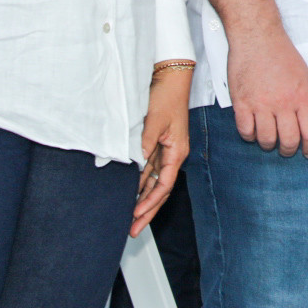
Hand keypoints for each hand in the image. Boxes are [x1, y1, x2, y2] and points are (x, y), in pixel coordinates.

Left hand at [131, 66, 191, 235]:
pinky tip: (131, 192)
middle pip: (160, 189)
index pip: (164, 186)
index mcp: (177, 152)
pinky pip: (149, 170)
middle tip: (134, 229)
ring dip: (143, 199)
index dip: (150, 203)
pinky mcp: (157, 143)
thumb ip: (143, 144)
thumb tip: (133, 165)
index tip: (136, 216)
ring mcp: (165, 150)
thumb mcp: (154, 122)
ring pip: (154, 182)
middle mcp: (173, 154)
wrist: (171, 78)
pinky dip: (141, 183)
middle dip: (147, 210)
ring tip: (130, 217)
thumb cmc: (167, 96)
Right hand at [226, 23, 307, 157]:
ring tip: (269, 139)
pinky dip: (249, 135)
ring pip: (266, 140)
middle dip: (288, 150)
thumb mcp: (303, 75)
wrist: (257, 37)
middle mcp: (282, 103)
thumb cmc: (281, 54)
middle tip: (286, 148)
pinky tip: (253, 129)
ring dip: (268, 144)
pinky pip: (245, 131)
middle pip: (288, 141)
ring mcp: (260, 104)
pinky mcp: (241, 102)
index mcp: (301, 96)